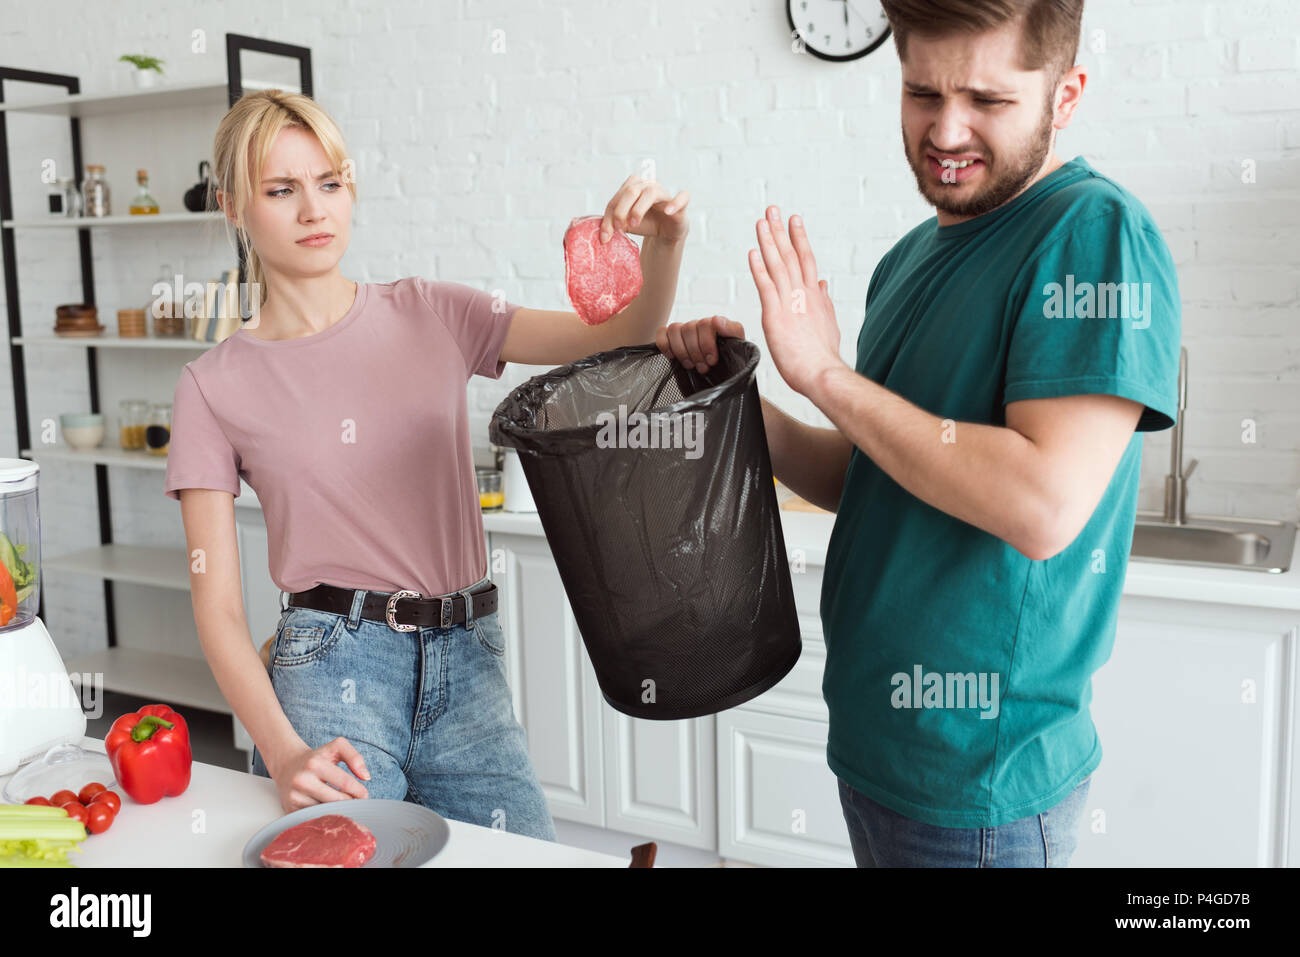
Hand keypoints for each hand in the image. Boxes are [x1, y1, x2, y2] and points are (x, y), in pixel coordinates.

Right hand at [265, 737, 370, 812]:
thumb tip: (365, 777)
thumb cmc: (316, 758)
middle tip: (356, 802)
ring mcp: (294, 797)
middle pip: (336, 800)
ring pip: (326, 811)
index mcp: (314, 764)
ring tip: (340, 803)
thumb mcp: (336, 747)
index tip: (364, 795)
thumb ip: (355, 757)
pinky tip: (327, 808)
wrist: (287, 765)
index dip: (359, 791)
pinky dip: (324, 815)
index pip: (344, 783)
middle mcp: (302, 780)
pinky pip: (315, 817)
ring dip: (338, 810)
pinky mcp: (290, 810)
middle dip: (350, 802)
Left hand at [601, 175, 689, 244]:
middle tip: (618, 228)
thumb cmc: (645, 223)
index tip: (605, 236)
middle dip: (621, 210)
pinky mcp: (680, 203)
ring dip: (639, 209)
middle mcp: (648, 185)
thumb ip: (614, 224)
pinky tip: (667, 212)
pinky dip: (675, 203)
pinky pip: (682, 197)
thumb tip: (604, 234)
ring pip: (651, 193)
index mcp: (632, 187)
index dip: (609, 216)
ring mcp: (664, 193)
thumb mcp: (626, 225)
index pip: (616, 198)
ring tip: (633, 224)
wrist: (666, 231)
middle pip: (631, 191)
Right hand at [655, 315, 745, 373]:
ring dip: (681, 351)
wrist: (720, 379)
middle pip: (688, 328)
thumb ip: (732, 330)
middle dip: (695, 352)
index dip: (706, 343)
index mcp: (715, 325)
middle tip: (703, 368)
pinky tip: (672, 356)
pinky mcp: (671, 339)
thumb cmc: (729, 363)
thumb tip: (716, 319)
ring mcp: (684, 332)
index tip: (711, 361)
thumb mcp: (738, 347)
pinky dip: (664, 344)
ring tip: (690, 365)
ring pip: (675, 329)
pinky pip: (662, 332)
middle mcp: (698, 326)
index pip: (704, 324)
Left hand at [748, 205, 845, 396]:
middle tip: (773, 209)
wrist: (822, 373)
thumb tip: (823, 285)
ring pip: (778, 264)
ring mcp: (789, 302)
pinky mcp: (775, 314)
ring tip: (762, 221)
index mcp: (815, 296)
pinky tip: (753, 252)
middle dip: (781, 231)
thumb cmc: (822, 357)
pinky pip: (765, 285)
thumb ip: (824, 302)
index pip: (806, 260)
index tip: (794, 220)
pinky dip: (759, 267)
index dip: (799, 238)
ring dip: (769, 241)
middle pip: (791, 255)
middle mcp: (803, 293)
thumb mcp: (828, 324)